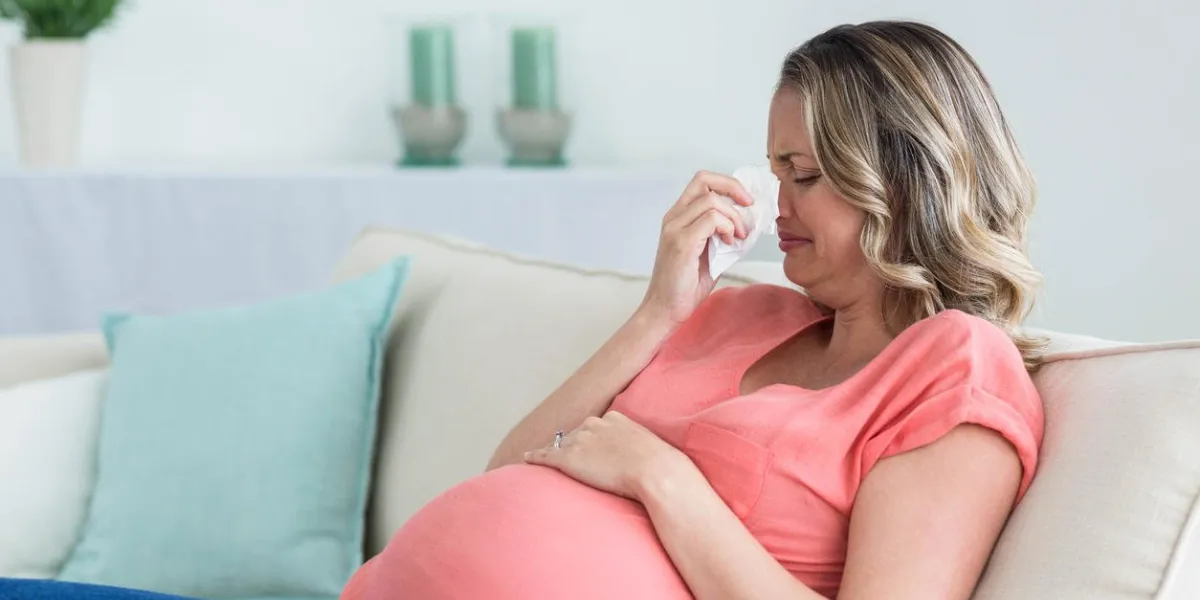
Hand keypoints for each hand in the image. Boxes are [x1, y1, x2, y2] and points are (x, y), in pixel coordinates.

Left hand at [524, 411, 688, 500]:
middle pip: (576, 434)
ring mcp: (580, 440)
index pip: (595, 428)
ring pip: (561, 446)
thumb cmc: (660, 465)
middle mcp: (594, 424)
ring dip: (555, 453)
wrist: (656, 471)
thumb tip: (642, 458)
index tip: (591, 451)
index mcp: (614, 418)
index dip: (591, 441)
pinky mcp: (569, 458)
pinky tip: (526, 459)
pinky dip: (535, 457)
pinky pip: (546, 455)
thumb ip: (637, 447)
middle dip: (573, 446)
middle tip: (575, 461)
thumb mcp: (649, 447)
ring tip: (546, 461)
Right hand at [640, 171, 752, 324]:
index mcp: (678, 217)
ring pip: (712, 201)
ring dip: (733, 217)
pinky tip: (728, 243)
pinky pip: (711, 219)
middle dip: (734, 189)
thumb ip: (722, 234)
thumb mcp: (710, 253)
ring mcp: (675, 228)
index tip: (746, 201)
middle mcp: (674, 217)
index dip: (728, 184)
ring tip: (738, 236)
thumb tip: (748, 223)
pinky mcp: (681, 242)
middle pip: (704, 180)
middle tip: (749, 208)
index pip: (702, 182)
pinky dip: (727, 228)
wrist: (665, 310)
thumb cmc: (685, 285)